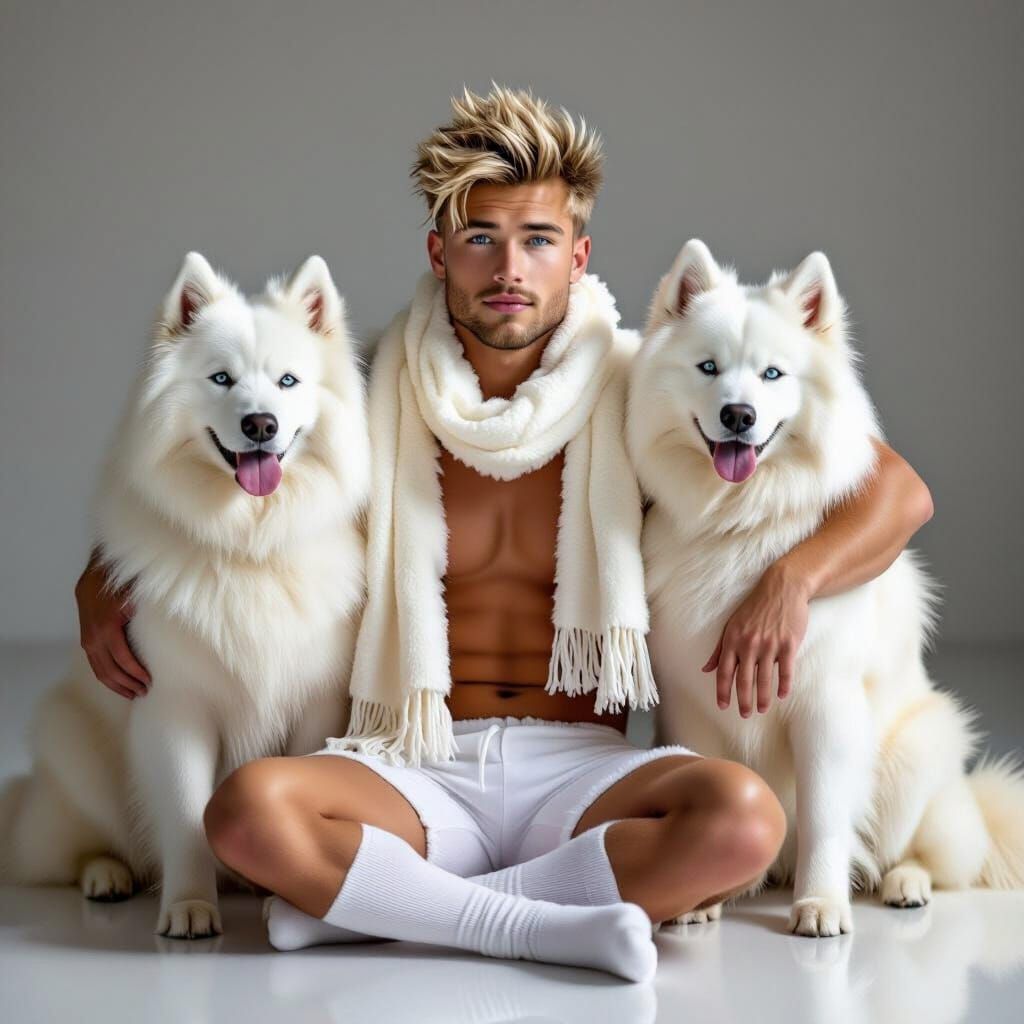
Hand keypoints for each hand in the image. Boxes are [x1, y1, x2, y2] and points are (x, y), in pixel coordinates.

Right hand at [76, 560, 149, 699]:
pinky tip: (120, 684)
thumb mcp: (136, 595)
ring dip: (117, 685)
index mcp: (107, 627)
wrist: (97, 574)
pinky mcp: (85, 641)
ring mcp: (87, 640)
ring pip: (100, 671)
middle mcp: (94, 636)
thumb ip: (151, 611)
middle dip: (127, 684)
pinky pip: (95, 665)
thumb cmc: (123, 584)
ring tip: (133, 694)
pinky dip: (107, 677)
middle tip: (144, 693)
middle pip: (110, 670)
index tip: (150, 682)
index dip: (136, 673)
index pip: (122, 658)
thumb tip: (180, 621)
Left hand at [701, 564, 809, 716]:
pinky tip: (781, 695)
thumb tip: (707, 669)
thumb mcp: (732, 624)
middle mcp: (749, 644)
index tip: (723, 706)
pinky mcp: (788, 644)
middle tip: (744, 714)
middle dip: (743, 700)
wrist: (782, 588)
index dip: (722, 691)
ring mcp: (770, 645)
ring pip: (764, 679)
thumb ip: (719, 649)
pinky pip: (785, 670)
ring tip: (761, 709)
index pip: (724, 671)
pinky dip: (783, 685)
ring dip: (762, 698)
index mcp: (733, 640)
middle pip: (744, 680)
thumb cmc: (755, 607)